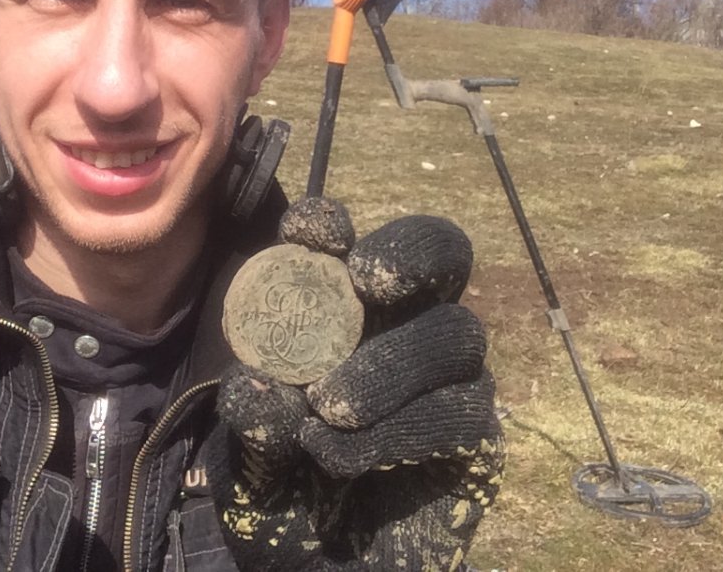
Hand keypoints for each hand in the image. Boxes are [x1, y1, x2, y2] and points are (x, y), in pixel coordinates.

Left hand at [210, 197, 503, 570]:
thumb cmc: (283, 496)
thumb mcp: (245, 459)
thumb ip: (254, 419)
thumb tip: (257, 386)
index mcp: (345, 312)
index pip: (351, 245)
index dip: (332, 226)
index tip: (305, 231)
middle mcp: (407, 332)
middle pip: (444, 258)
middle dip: (408, 254)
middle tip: (363, 279)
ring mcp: (450, 383)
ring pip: (455, 335)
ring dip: (390, 363)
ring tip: (328, 406)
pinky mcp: (477, 442)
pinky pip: (461, 415)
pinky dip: (397, 430)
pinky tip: (337, 455)